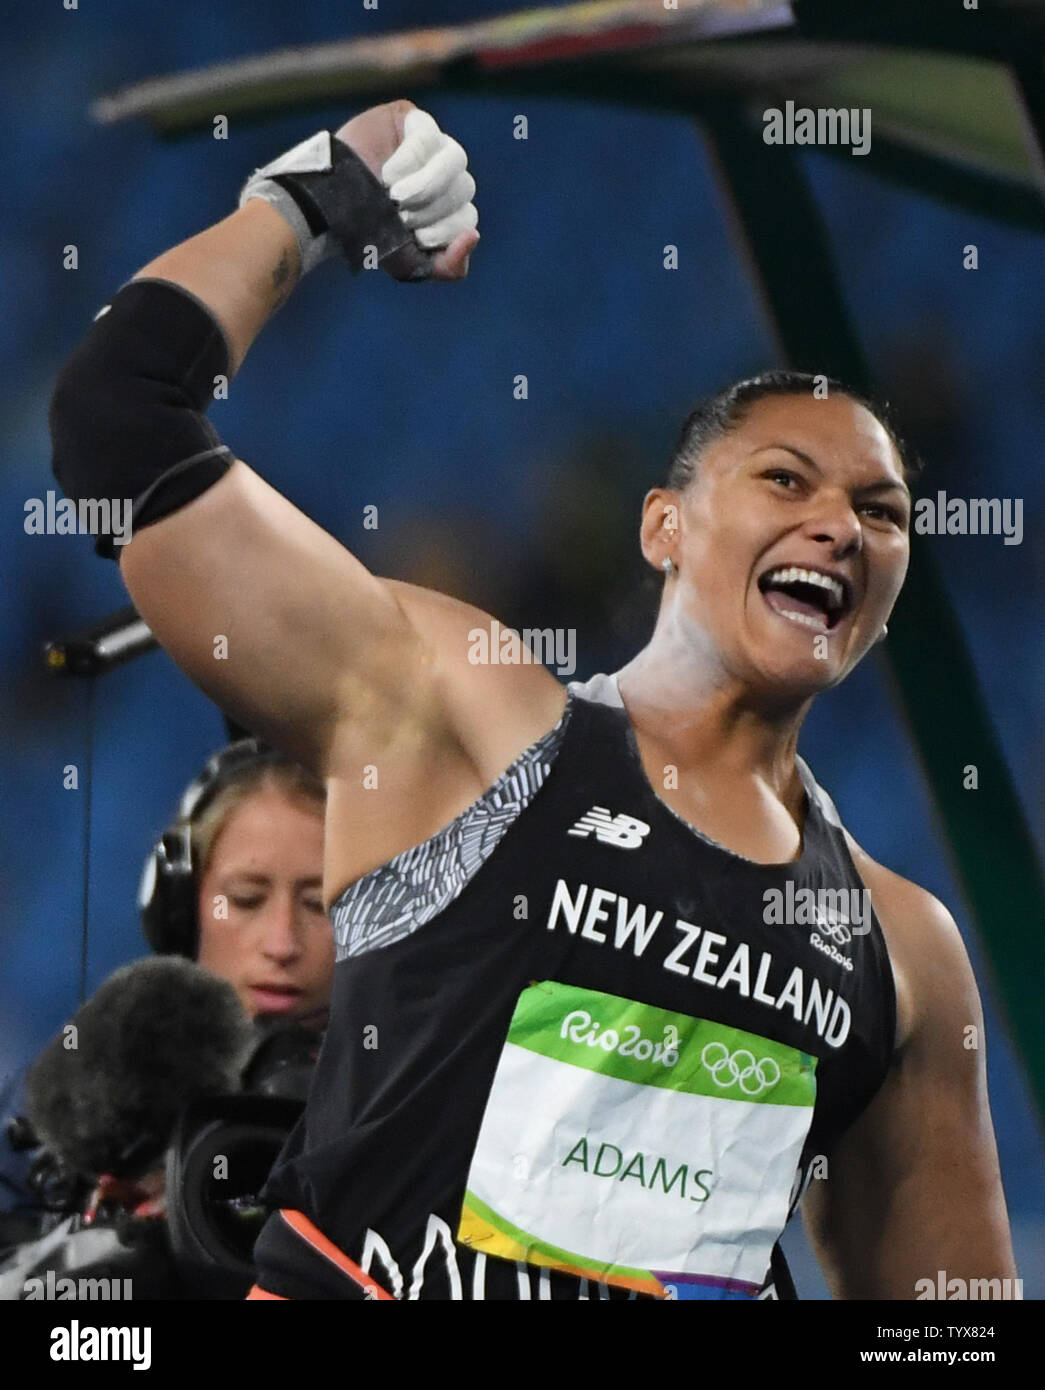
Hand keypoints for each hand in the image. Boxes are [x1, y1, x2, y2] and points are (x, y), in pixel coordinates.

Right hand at [335, 100, 478, 280]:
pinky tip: (388, 174)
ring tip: (394, 196)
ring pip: (455, 160)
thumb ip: (448, 265)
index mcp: (448, 208)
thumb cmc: (366, 232)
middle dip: (431, 208)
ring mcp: (434, 143)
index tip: (414, 237)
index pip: (467, 218)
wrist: (325, 206)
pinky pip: (429, 136)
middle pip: (465, 187)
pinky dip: (410, 160)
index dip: (445, 230)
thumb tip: (474, 236)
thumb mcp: (408, 263)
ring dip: (426, 185)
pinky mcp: (413, 119)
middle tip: (399, 215)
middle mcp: (446, 174)